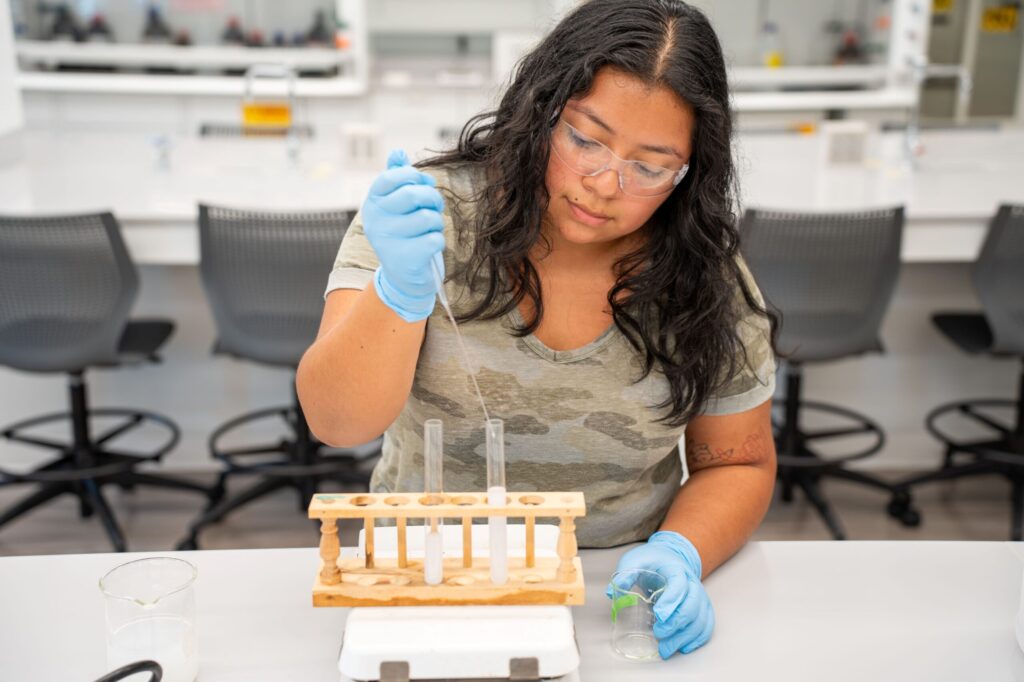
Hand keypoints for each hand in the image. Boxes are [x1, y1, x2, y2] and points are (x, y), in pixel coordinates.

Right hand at [363, 149, 445, 321]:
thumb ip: (396, 177)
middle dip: (432, 198)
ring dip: (436, 222)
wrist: (403, 275)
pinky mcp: (406, 258)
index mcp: (372, 203)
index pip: (391, 176)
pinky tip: (427, 246)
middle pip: (413, 194)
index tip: (421, 184)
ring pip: (428, 217)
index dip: (413, 176)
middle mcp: (375, 221)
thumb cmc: (403, 231)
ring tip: (429, 229)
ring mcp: (389, 241)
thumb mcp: (395, 203)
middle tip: (434, 207)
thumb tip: (397, 152)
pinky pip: (435, 238)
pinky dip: (438, 240)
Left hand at [606, 531, 714, 658]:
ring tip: (666, 650)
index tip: (659, 615)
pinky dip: (697, 639)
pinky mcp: (702, 607)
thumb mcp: (635, 560)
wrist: (671, 556)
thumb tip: (612, 593)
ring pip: (700, 618)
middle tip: (658, 634)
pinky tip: (684, 648)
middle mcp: (692, 583)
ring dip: (685, 637)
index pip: (679, 585)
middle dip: (676, 624)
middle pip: (692, 605)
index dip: (671, 601)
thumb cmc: (653, 560)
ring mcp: (700, 596)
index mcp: (676, 569)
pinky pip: (706, 624)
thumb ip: (624, 574)